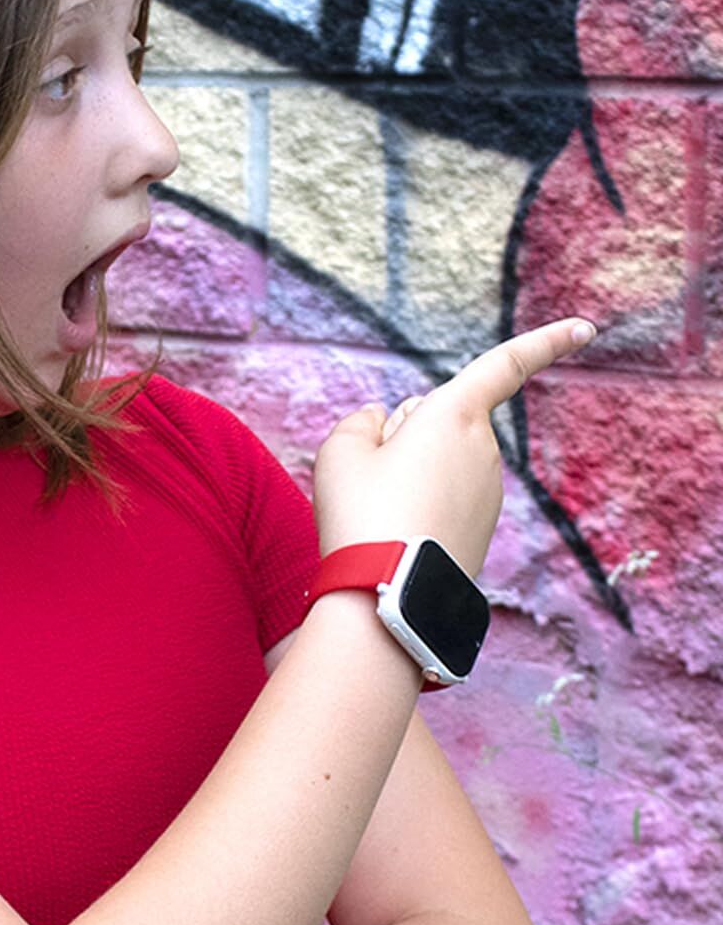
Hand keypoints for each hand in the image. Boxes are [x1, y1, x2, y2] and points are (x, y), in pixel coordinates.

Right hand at [312, 317, 594, 573]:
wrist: (387, 597)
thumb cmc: (363, 513)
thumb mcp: (339, 452)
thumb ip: (361, 422)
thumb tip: (381, 421)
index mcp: (455, 415)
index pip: (504, 366)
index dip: (546, 342)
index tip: (585, 327)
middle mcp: (484, 449)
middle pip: (441, 418)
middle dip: (408, 432)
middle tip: (372, 474)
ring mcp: (488, 491)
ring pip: (441, 459)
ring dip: (411, 471)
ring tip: (381, 511)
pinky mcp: (482, 527)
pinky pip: (447, 496)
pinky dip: (421, 504)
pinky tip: (396, 532)